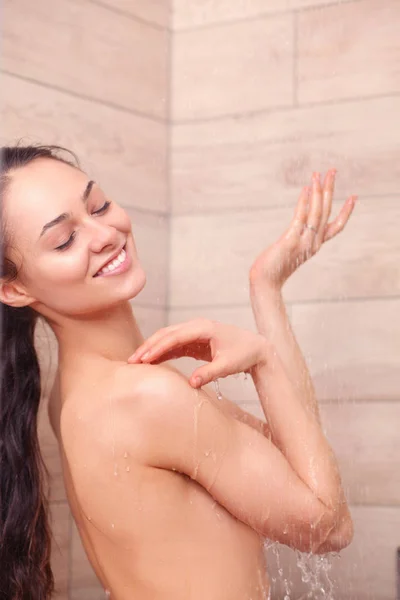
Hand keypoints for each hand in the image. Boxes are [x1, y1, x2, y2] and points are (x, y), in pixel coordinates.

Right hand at [126, 318, 267, 387]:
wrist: (256, 349)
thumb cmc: (243, 354)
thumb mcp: (228, 365)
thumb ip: (210, 373)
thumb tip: (191, 383)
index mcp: (204, 328)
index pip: (175, 336)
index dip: (158, 347)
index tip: (144, 358)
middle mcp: (196, 327)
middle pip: (166, 334)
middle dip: (148, 346)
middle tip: (132, 360)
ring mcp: (194, 333)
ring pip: (167, 338)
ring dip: (152, 348)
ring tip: (136, 362)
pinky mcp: (194, 341)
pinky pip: (173, 345)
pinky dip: (161, 352)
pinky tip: (150, 362)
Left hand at [249, 169, 357, 289]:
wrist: (265, 282)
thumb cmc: (274, 268)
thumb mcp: (291, 250)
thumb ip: (297, 239)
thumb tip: (296, 228)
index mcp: (315, 245)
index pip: (336, 226)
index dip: (346, 211)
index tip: (354, 196)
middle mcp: (313, 243)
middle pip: (326, 212)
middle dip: (330, 190)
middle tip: (333, 170)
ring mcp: (304, 242)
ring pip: (316, 212)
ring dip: (318, 191)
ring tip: (318, 174)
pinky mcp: (291, 241)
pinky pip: (301, 218)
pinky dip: (304, 202)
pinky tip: (306, 189)